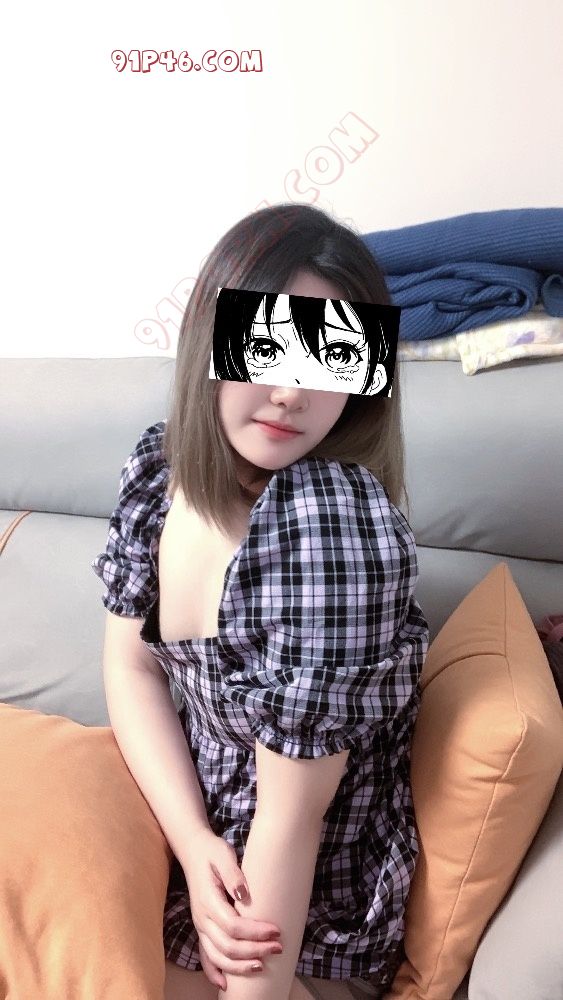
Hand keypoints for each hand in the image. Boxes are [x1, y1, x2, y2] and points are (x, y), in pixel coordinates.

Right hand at [181, 828, 283, 991]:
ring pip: (217, 957)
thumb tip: (244, 893)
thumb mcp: (223, 854)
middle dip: (254, 951)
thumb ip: (233, 873)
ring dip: (239, 966)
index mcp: (208, 900)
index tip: (276, 930)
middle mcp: (201, 918)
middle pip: (227, 946)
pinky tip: (226, 984)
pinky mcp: (201, 929)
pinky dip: (215, 972)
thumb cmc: (212, 852)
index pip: (233, 926)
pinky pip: (205, 956)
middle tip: (278, 948)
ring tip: (261, 966)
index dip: (255, 933)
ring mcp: (200, 926)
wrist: (193, 851)